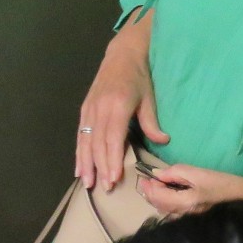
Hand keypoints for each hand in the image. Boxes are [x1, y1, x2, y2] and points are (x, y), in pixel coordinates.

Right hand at [76, 11, 169, 191]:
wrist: (121, 54)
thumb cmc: (139, 76)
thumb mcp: (149, 97)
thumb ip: (152, 121)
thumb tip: (163, 141)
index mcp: (117, 105)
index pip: (112, 138)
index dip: (112, 159)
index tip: (114, 178)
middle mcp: (100, 108)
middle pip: (98, 143)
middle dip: (100, 167)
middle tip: (104, 188)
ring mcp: (89, 109)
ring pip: (86, 141)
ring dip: (86, 164)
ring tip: (88, 183)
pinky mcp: (84, 110)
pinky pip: (80, 135)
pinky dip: (79, 153)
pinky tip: (79, 168)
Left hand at [136, 163, 242, 216]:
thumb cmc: (226, 184)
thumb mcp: (199, 173)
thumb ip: (175, 173)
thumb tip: (156, 174)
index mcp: (183, 204)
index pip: (157, 196)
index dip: (148, 185)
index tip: (143, 175)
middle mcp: (183, 216)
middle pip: (158, 205)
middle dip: (150, 192)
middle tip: (147, 180)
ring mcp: (188, 221)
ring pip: (165, 210)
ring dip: (157, 198)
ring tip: (157, 186)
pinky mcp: (194, 221)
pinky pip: (174, 213)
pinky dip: (167, 204)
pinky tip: (171, 195)